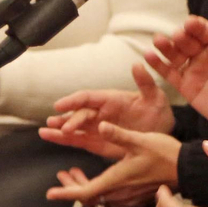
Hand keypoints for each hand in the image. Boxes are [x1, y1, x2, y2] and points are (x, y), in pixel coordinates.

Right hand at [41, 65, 174, 157]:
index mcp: (110, 99)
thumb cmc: (158, 112)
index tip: (60, 104)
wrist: (162, 134)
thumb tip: (137, 65)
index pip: (88, 97)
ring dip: (59, 128)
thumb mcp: (155, 96)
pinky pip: (77, 140)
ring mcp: (96, 127)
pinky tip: (49, 137)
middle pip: (79, 114)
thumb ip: (145, 83)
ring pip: (73, 126)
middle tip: (61, 126)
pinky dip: (62, 139)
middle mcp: (100, 112)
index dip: (73, 100)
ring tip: (45, 131)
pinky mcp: (97, 142)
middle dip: (68, 119)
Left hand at [46, 124, 180, 206]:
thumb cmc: (165, 154)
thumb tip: (99, 125)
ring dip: (84, 188)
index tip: (50, 193)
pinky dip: (99, 190)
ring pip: (98, 199)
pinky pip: (110, 199)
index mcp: (117, 179)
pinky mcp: (135, 198)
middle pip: (88, 198)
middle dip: (71, 188)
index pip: (85, 192)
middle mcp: (120, 192)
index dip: (66, 193)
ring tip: (76, 172)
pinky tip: (101, 178)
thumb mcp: (140, 140)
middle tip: (63, 175)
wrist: (187, 169)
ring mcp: (128, 198)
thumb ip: (118, 134)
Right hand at [143, 4, 207, 137]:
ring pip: (174, 54)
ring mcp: (194, 69)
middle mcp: (204, 52)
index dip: (195, 25)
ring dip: (165, 46)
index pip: (202, 29)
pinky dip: (158, 65)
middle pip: (186, 40)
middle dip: (179, 36)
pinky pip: (169, 74)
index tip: (190, 24)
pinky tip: (148, 56)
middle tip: (177, 37)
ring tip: (158, 41)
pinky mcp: (186, 86)